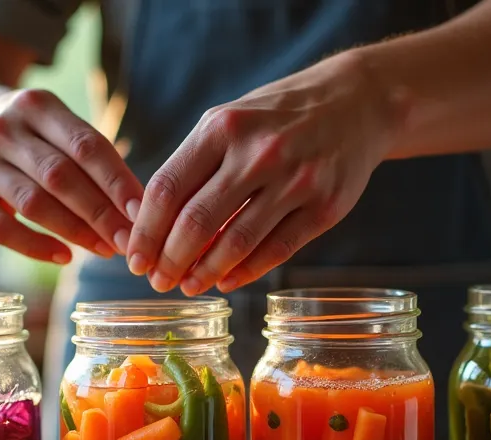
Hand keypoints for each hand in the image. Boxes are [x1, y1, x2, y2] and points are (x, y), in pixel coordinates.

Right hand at [0, 89, 143, 263]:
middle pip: (60, 176)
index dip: (116, 181)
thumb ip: (93, 157)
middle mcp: (3, 130)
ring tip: (105, 249)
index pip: (85, 145)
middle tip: (129, 241)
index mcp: (36, 105)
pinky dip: (34, 246)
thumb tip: (138, 209)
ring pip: (32, 203)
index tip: (141, 211)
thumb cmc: (33, 134)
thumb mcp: (58, 125)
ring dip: (74, 231)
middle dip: (100, 213)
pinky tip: (65, 256)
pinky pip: (0, 229)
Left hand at [124, 53, 404, 293]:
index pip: (167, 189)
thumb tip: (155, 228)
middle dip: (169, 260)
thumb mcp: (230, 122)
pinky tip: (227, 281)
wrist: (356, 102)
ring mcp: (296, 180)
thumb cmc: (277, 118)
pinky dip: (246, 271)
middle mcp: (258, 152)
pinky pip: (277, 250)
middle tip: (157, 281)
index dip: (145, 231)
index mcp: (222, 128)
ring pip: (236, 242)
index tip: (134, 259)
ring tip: (189, 286)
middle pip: (196, 221)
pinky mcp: (326, 207)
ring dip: (205, 272)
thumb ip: (194, 167)